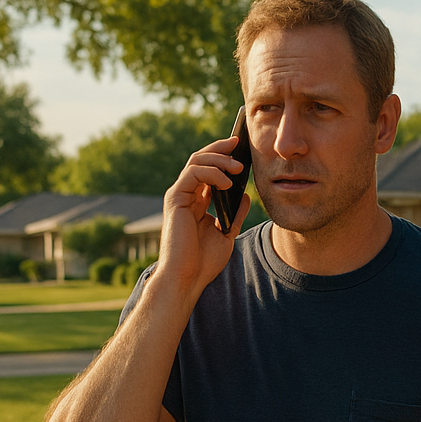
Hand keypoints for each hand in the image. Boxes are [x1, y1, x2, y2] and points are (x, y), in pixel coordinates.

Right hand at [156, 136, 250, 295]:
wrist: (188, 278)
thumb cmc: (204, 261)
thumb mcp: (227, 233)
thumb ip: (235, 214)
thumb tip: (246, 195)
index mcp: (197, 201)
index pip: (208, 170)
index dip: (223, 156)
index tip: (241, 148)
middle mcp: (186, 195)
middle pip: (200, 159)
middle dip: (220, 149)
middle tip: (238, 143)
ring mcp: (179, 196)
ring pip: (196, 162)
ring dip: (219, 159)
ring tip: (238, 167)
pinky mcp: (175, 199)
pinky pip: (193, 174)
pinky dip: (211, 173)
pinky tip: (226, 182)